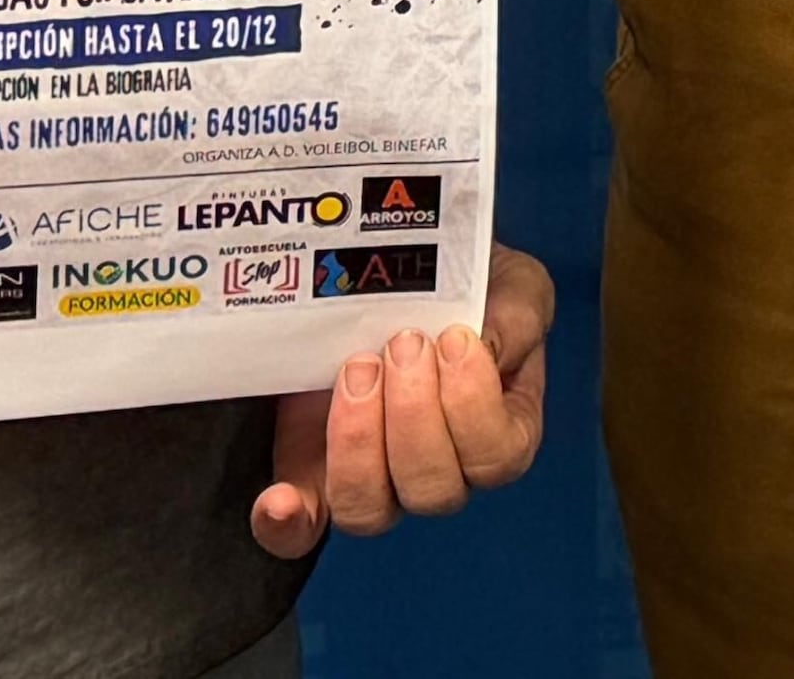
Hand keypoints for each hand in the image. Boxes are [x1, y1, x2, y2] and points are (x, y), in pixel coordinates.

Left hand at [250, 242, 552, 555]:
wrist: (403, 264)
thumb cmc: (467, 284)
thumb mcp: (512, 286)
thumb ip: (514, 319)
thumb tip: (481, 350)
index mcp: (498, 436)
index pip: (496, 457)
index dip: (472, 405)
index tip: (453, 338)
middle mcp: (439, 472)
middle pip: (431, 491)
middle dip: (413, 414)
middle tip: (401, 343)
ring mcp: (374, 478)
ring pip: (368, 509)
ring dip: (359, 443)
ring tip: (355, 370)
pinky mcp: (314, 472)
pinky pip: (301, 529)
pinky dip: (289, 522)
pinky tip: (279, 499)